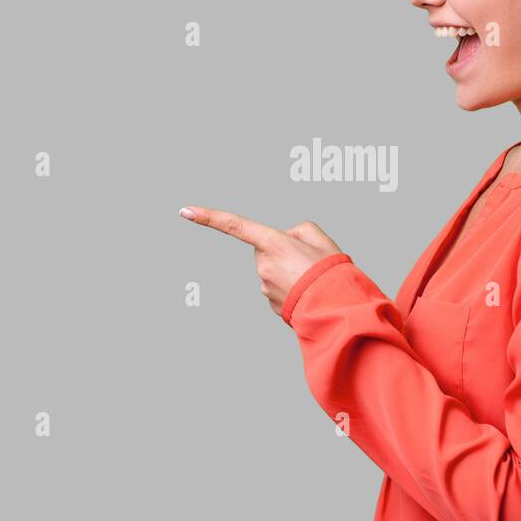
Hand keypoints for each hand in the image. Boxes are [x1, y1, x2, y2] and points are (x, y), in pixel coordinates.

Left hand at [179, 205, 342, 316]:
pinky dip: (290, 287)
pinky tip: (306, 292)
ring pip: (273, 270)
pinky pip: (277, 287)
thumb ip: (300, 230)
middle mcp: (263, 265)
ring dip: (289, 271)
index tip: (185, 211)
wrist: (335, 309)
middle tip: (308, 261)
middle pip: (266, 250)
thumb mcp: (320, 238)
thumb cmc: (330, 272)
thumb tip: (287, 239)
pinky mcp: (269, 303)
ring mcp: (264, 286)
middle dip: (282, 251)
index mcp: (273, 243)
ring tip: (311, 279)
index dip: (209, 217)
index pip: (235, 226)